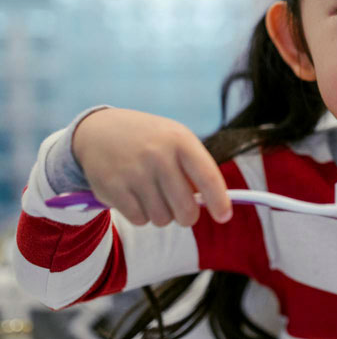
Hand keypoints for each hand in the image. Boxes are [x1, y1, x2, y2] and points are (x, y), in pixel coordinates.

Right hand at [72, 108, 231, 226]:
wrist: (99, 130)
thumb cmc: (150, 140)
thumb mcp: (176, 140)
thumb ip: (195, 169)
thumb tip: (212, 204)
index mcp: (180, 141)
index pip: (208, 177)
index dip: (219, 201)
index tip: (225, 217)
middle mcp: (158, 156)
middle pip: (185, 209)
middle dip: (187, 216)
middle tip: (183, 210)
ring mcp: (134, 173)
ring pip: (162, 219)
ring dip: (162, 214)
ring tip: (153, 194)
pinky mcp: (113, 189)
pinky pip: (140, 220)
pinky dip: (141, 215)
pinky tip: (135, 195)